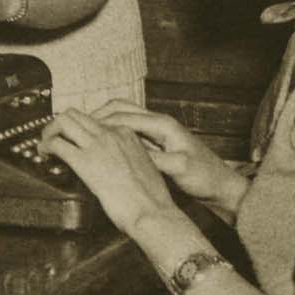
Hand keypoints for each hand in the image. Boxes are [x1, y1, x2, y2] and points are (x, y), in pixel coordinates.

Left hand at [37, 107, 183, 233]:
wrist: (152, 211)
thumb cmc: (151, 198)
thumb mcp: (143, 168)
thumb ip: (127, 159)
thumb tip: (113, 164)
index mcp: (127, 135)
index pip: (96, 121)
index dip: (80, 129)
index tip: (73, 139)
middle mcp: (112, 134)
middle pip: (77, 115)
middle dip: (60, 124)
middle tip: (52, 137)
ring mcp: (98, 145)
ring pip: (64, 121)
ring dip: (50, 130)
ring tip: (45, 144)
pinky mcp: (84, 161)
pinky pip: (57, 144)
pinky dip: (45, 146)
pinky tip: (44, 154)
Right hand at [84, 98, 246, 208]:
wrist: (220, 186)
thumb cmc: (205, 176)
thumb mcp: (180, 168)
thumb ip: (156, 159)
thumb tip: (131, 154)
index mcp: (163, 125)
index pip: (121, 114)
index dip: (97, 120)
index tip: (77, 128)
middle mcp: (159, 123)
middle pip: (119, 108)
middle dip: (95, 115)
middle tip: (74, 126)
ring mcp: (158, 132)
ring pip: (123, 118)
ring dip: (103, 123)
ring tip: (83, 134)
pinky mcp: (157, 143)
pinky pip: (128, 131)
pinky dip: (112, 133)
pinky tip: (103, 146)